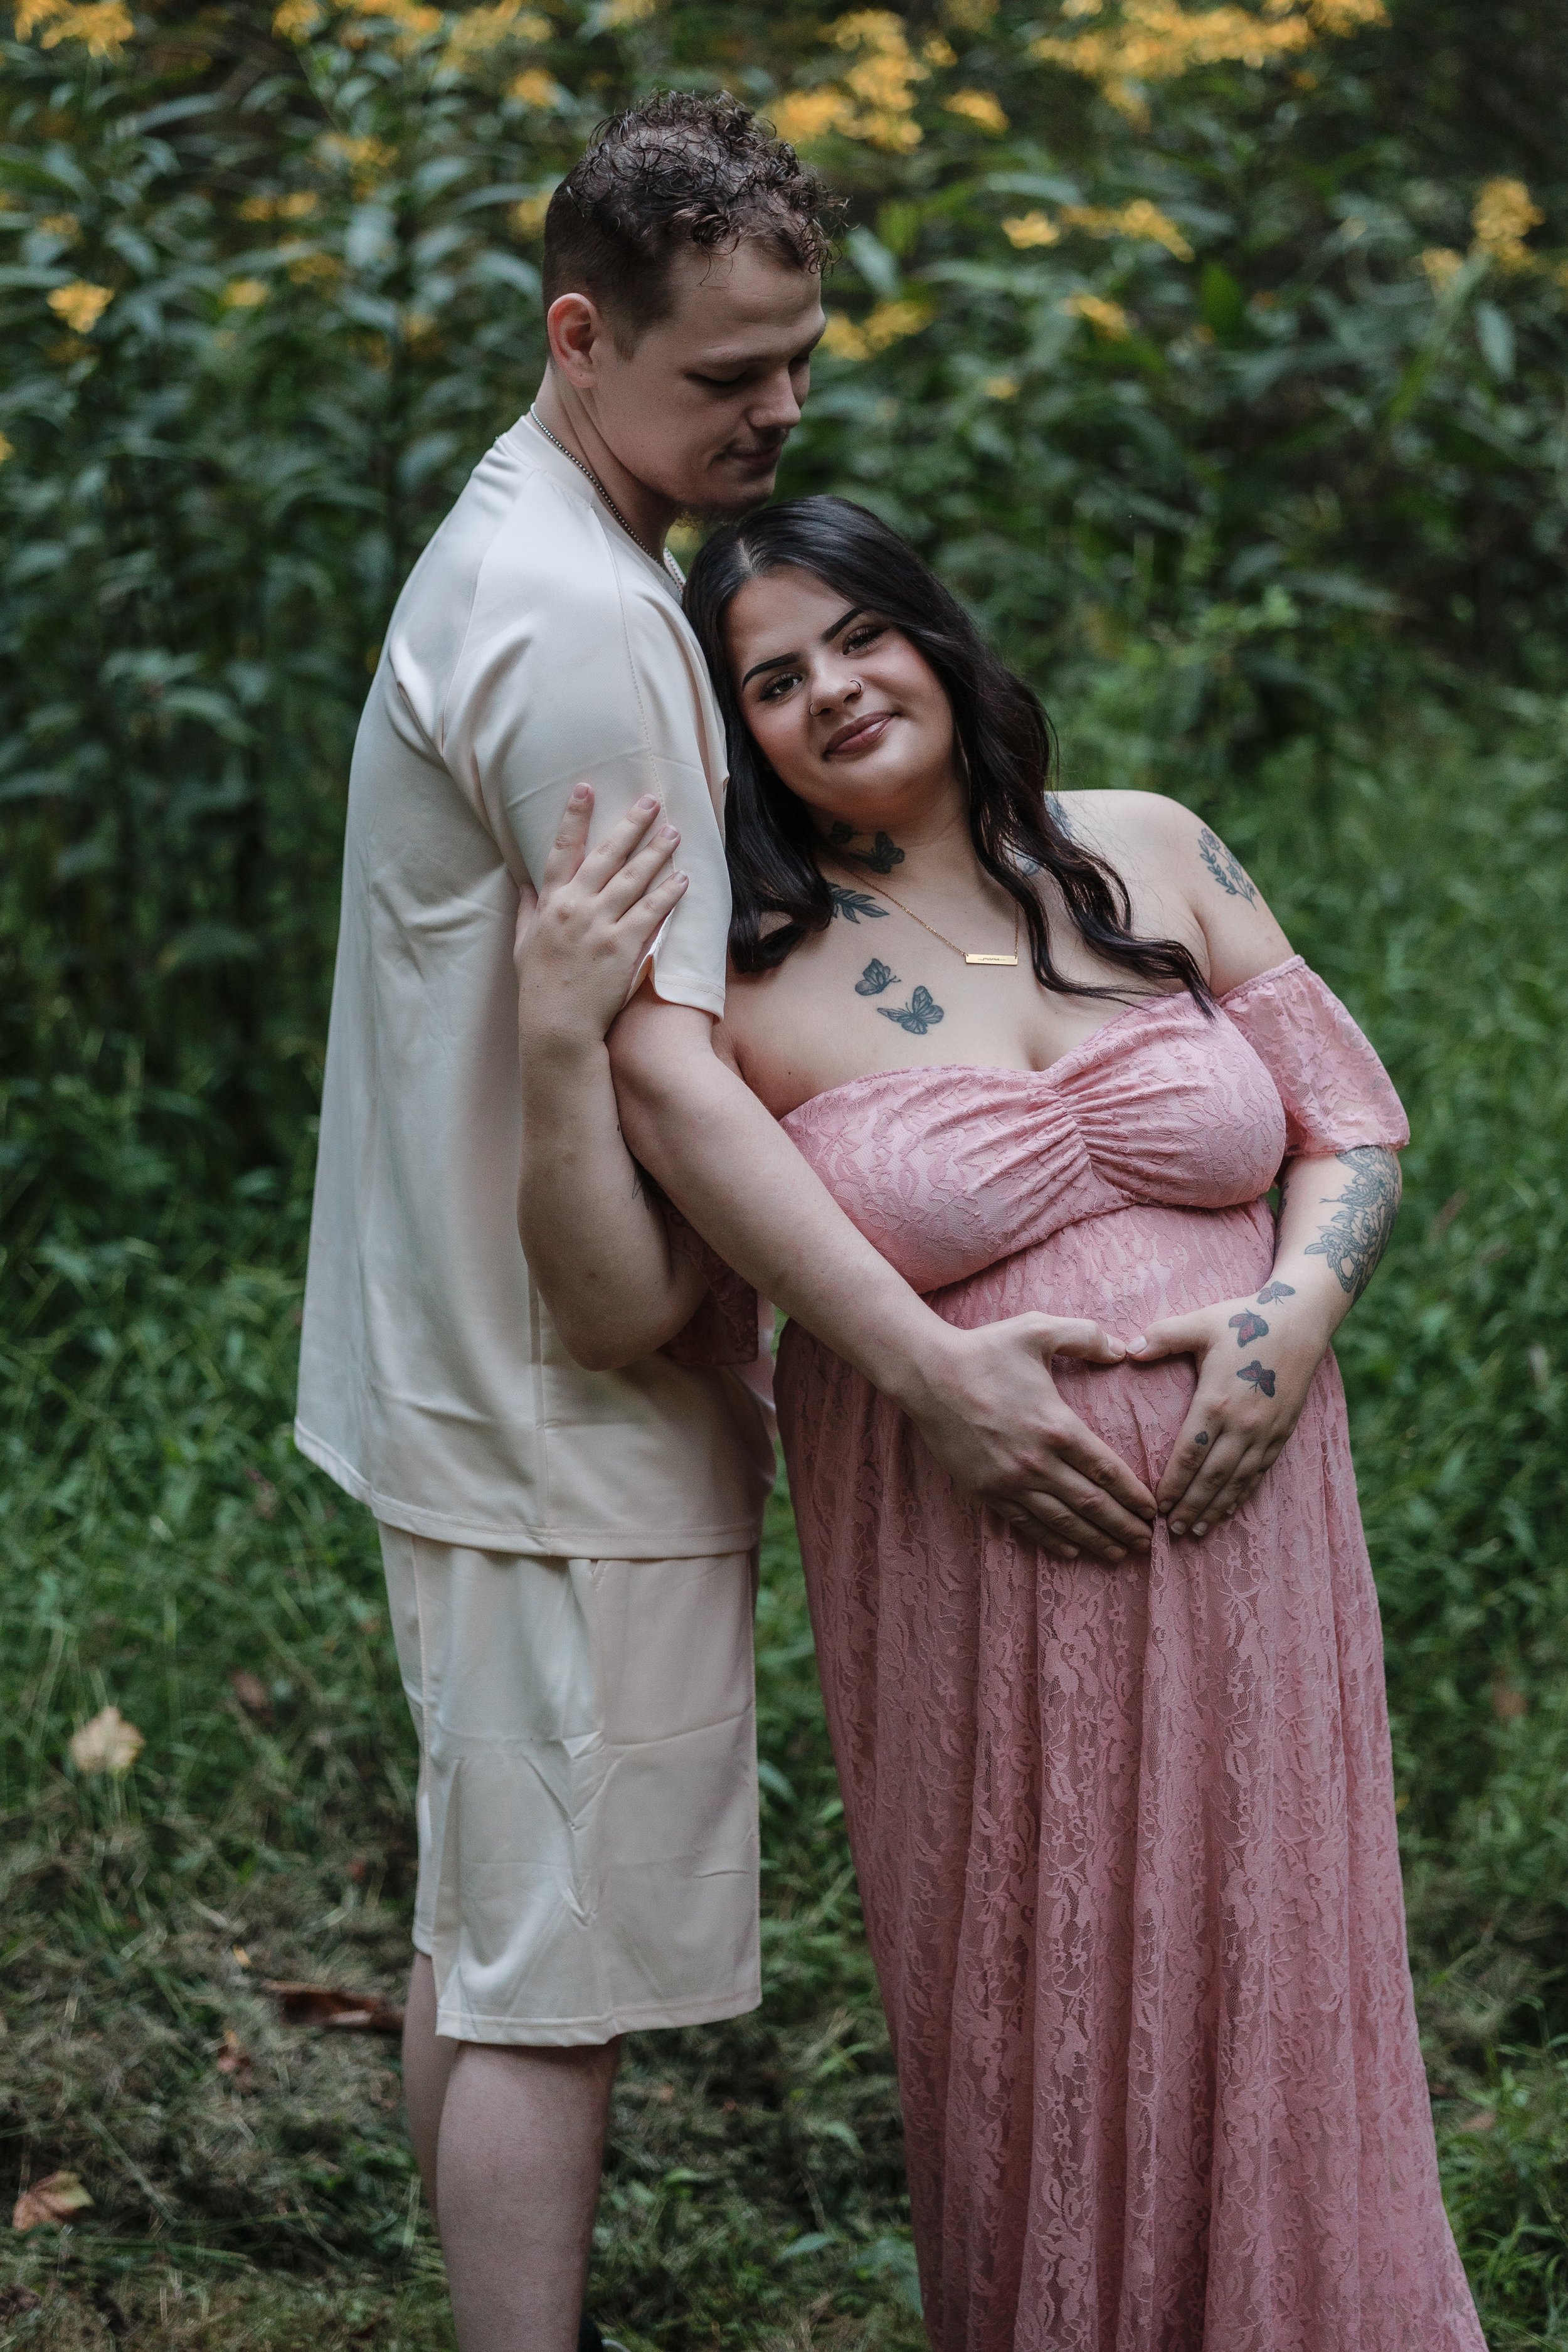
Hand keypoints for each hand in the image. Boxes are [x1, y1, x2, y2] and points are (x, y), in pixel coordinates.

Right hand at [514, 784, 687, 1047]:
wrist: (558, 1026)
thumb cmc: (540, 987)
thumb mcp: (524, 945)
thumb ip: (527, 910)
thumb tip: (525, 883)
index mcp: (550, 904)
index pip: (563, 850)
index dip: (575, 817)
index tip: (586, 789)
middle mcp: (576, 908)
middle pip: (607, 856)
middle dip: (631, 825)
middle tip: (651, 801)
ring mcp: (601, 925)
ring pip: (634, 878)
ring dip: (657, 852)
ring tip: (673, 832)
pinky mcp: (624, 946)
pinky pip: (651, 912)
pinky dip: (668, 893)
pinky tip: (682, 877)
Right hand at [910, 1317, 1157, 1564]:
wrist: (927, 1374)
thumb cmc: (984, 1349)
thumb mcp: (1038, 1330)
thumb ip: (1085, 1337)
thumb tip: (1122, 1350)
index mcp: (1057, 1425)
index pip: (1107, 1470)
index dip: (1133, 1494)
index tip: (1152, 1509)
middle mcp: (1037, 1461)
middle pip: (1091, 1504)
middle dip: (1123, 1526)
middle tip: (1146, 1542)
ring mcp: (1009, 1480)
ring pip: (1062, 1521)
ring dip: (1094, 1540)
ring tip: (1119, 1553)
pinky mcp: (985, 1490)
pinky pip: (1025, 1522)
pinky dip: (1052, 1540)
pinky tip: (1071, 1550)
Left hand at [1127, 1291, 1333, 1536]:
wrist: (1301, 1320)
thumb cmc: (1244, 1320)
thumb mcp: (1200, 1323)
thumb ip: (1162, 1337)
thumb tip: (1126, 1350)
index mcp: (1216, 1401)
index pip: (1189, 1454)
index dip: (1173, 1484)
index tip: (1156, 1506)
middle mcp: (1243, 1423)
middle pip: (1212, 1476)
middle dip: (1191, 1506)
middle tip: (1171, 1532)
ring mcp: (1266, 1431)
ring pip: (1238, 1481)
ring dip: (1216, 1508)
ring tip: (1196, 1530)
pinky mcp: (1283, 1432)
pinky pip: (1260, 1472)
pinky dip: (1243, 1495)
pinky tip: (1229, 1510)